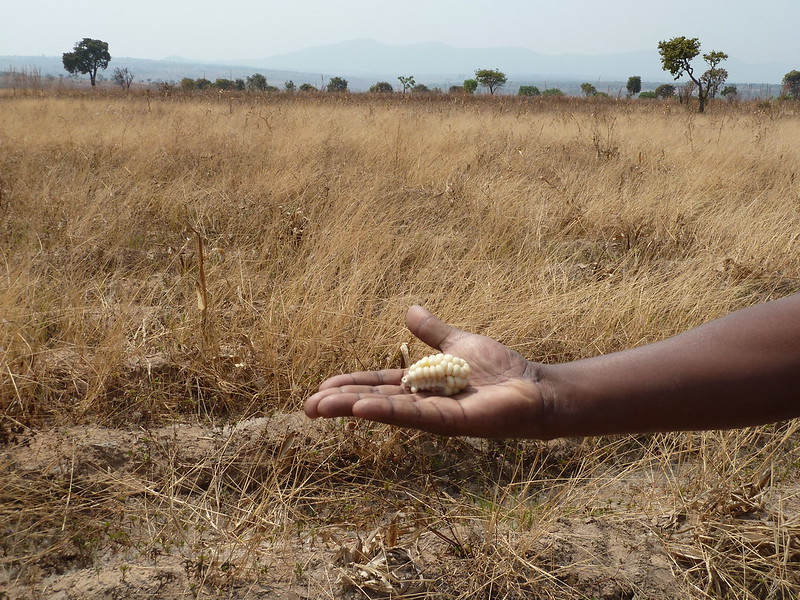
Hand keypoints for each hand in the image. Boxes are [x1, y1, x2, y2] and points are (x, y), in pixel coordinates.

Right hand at [304, 306, 547, 437]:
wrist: (534, 387)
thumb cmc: (500, 369)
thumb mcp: (457, 343)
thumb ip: (433, 332)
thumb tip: (409, 310)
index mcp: (422, 384)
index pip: (379, 384)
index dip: (351, 384)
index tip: (321, 386)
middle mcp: (423, 402)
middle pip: (375, 401)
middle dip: (341, 402)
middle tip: (307, 407)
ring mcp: (435, 415)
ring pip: (387, 410)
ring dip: (354, 408)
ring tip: (321, 408)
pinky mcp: (451, 422)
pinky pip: (415, 415)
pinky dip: (387, 412)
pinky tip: (362, 408)